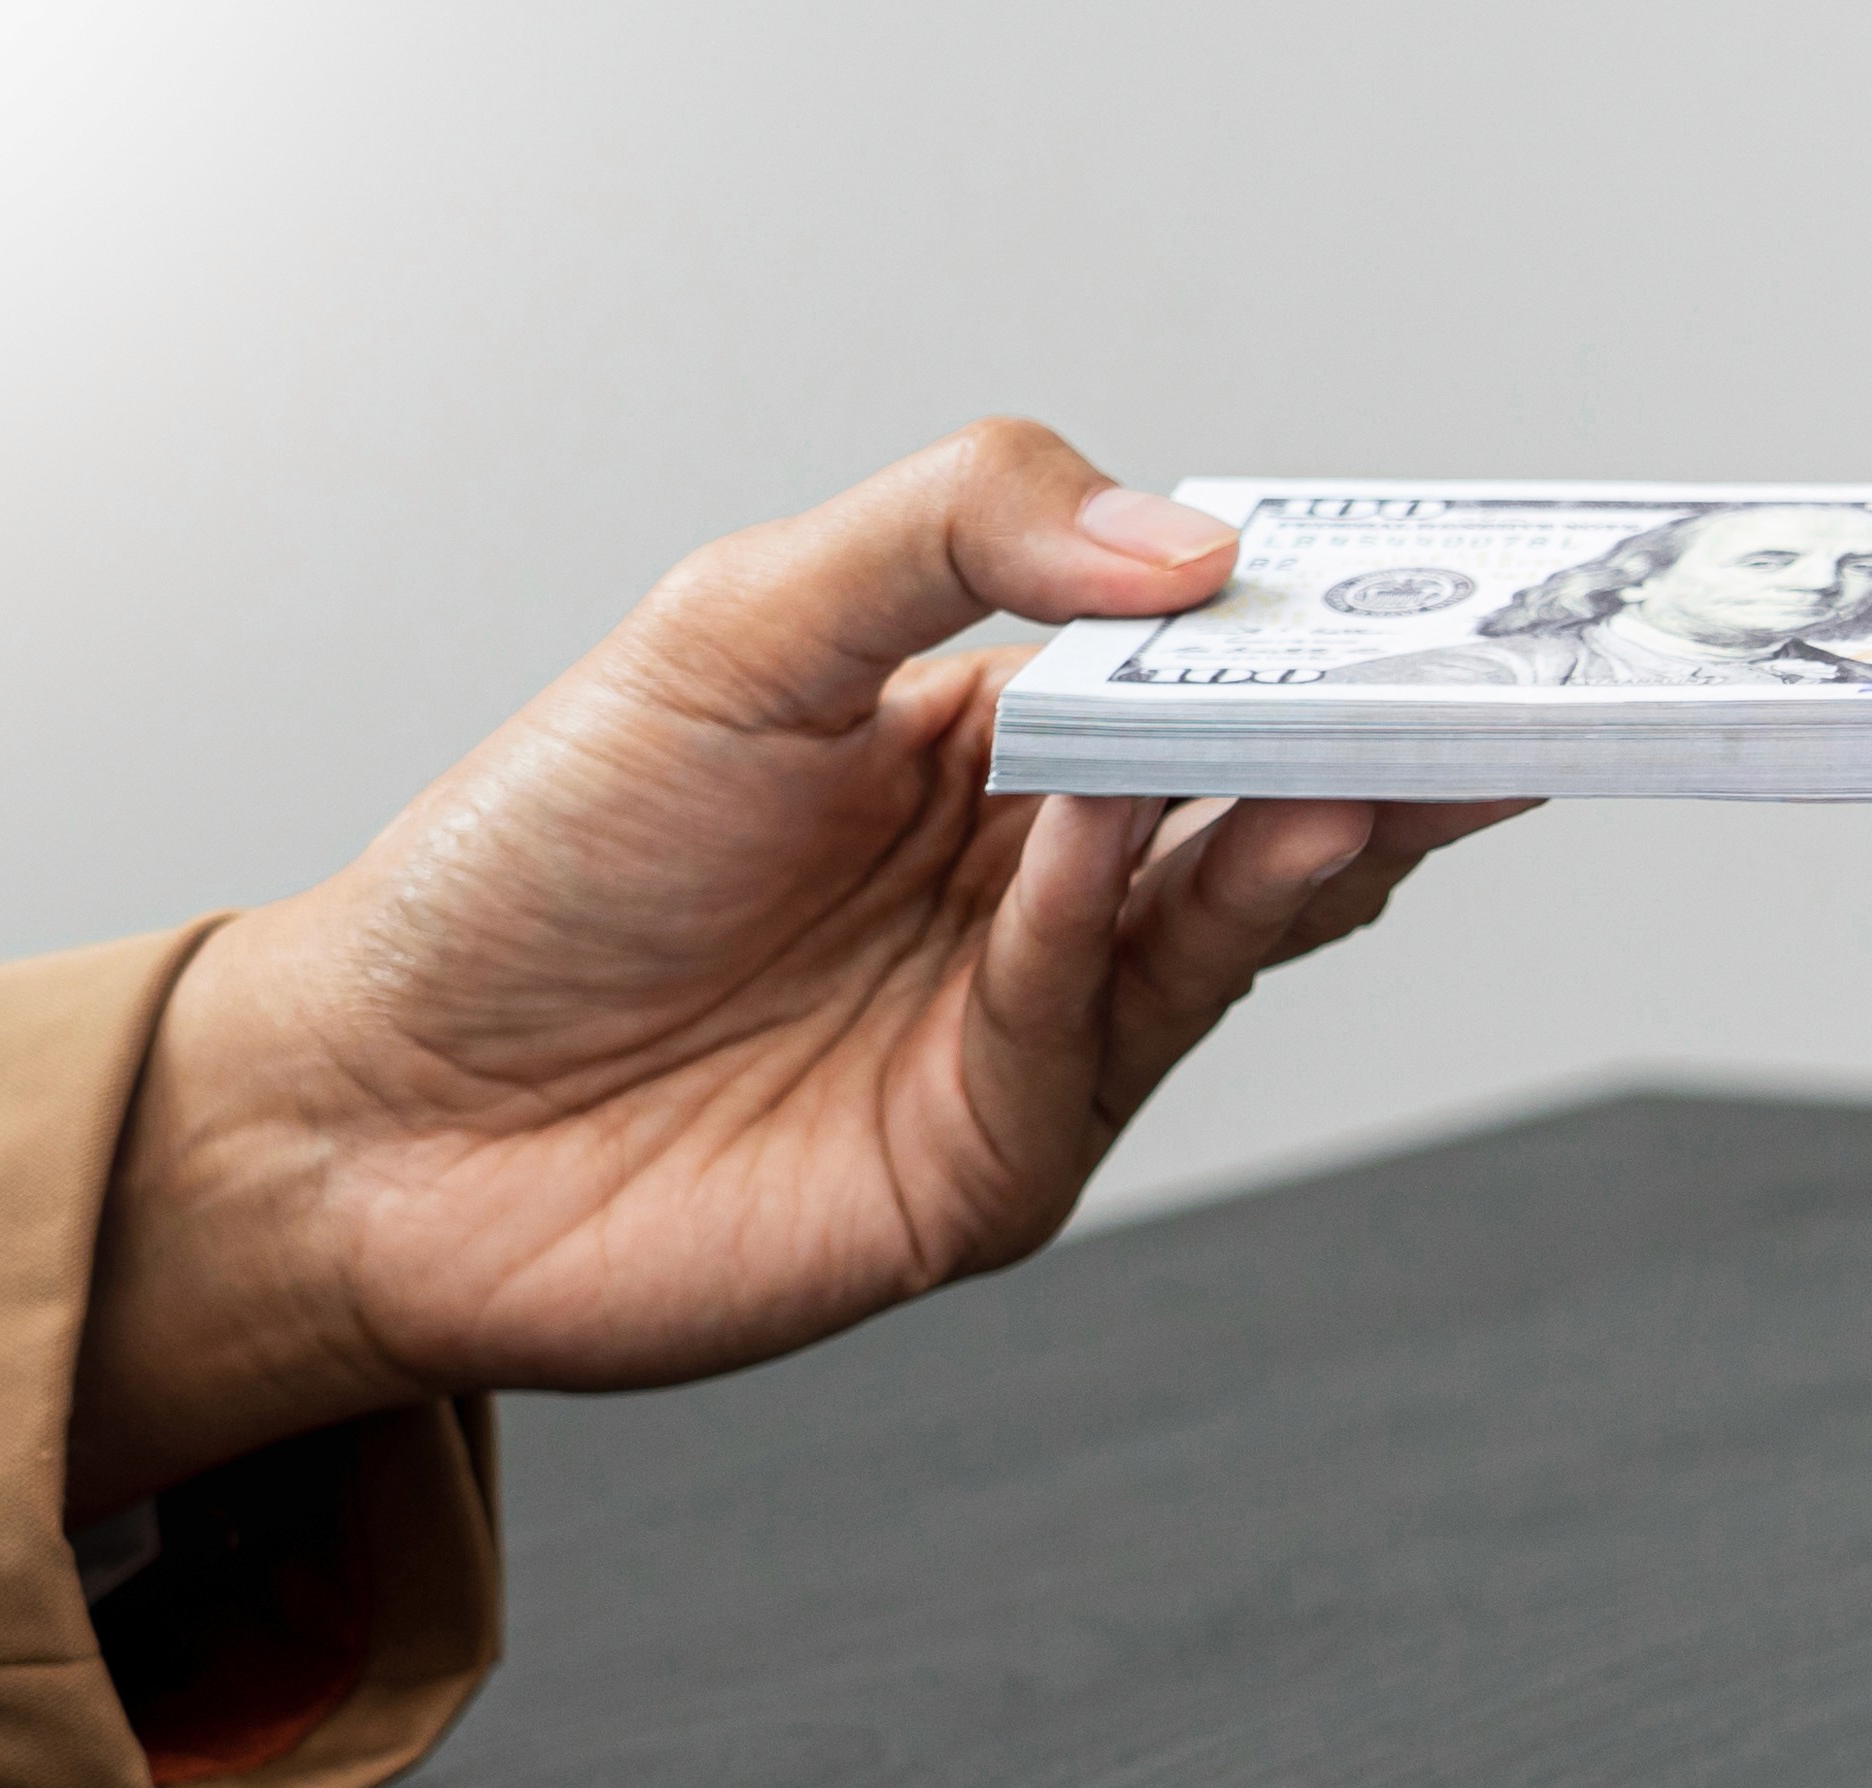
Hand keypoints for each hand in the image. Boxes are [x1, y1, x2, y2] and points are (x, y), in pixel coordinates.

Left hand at [64, 423, 1525, 1500]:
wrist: (377, 1109)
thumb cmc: (532, 866)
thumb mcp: (733, 622)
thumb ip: (958, 537)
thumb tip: (1187, 540)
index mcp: (996, 739)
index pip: (1215, 662)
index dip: (1336, 614)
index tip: (1455, 565)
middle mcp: (1036, 887)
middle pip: (1272, 799)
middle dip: (1389, 731)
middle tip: (1494, 666)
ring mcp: (1024, 1034)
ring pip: (1227, 926)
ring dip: (1301, 834)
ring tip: (1349, 752)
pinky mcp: (987, 1166)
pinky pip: (1092, 1033)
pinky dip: (1108, 928)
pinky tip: (1100, 843)